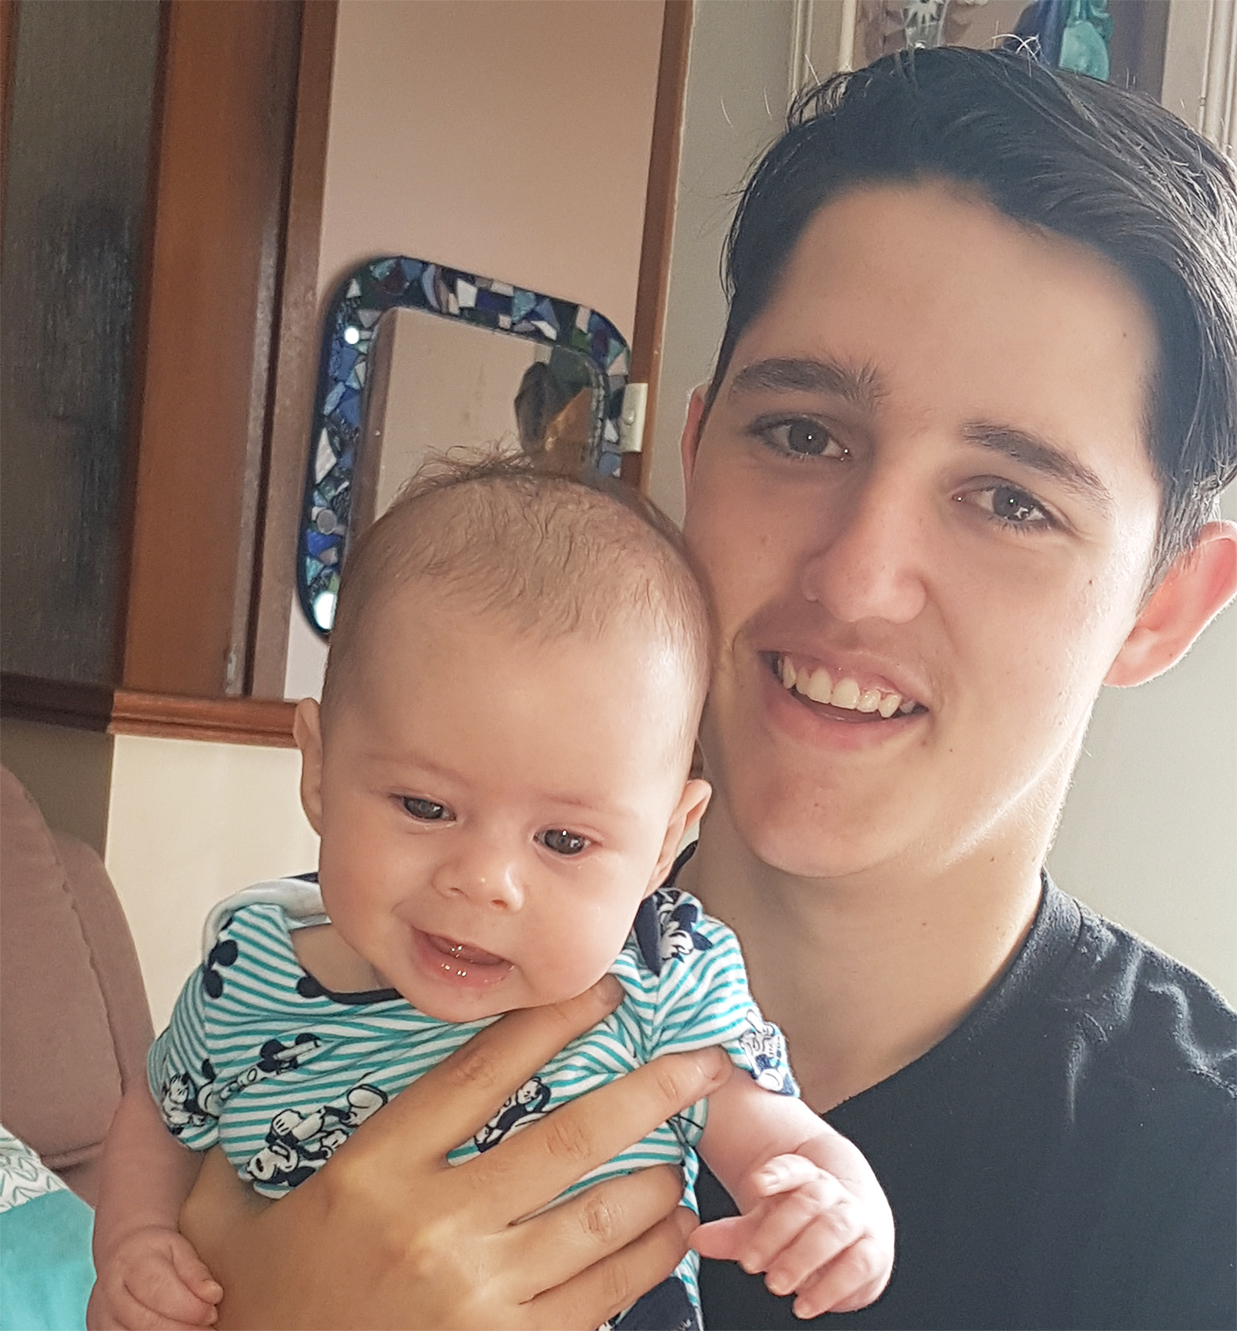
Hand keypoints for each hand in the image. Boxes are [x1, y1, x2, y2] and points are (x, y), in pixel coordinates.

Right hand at [87, 1225, 222, 1329]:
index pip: (160, 1292)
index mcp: (132, 1263)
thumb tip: (213, 1295)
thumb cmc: (157, 1250)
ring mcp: (101, 1315)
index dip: (190, 1308)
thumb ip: (196, 1271)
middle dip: (183, 1330)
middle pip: (146, 1323)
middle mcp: (111, 1292)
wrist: (124, 1252)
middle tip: (208, 1329)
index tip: (212, 1312)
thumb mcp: (180, 1248)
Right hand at [180, 977, 731, 1328]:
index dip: (553, 1023)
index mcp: (373, 1174)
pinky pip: (602, 1299)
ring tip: (682, 1150)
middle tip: (702, 1059)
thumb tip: (258, 1084)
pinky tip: (669, 1231)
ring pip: (601, 1219)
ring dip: (657, 1178)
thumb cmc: (264, 1307)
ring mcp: (477, 1299)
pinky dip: (649, 1259)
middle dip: (648, 1090)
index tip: (605, 992)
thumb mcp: (231, 1222)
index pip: (482, 1073)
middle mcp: (434, 1228)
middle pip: (568, 1138)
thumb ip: (241, 1149)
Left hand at [692, 1152, 894, 1317]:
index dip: (775, 1174)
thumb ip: (734, 1234)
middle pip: (808, 1202)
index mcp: (807, 1177)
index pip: (793, 1167)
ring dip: (802, 1258)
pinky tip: (805, 1304)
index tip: (755, 1185)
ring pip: (833, 1229)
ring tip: (776, 1284)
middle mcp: (833, 1193)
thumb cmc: (804, 1228)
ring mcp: (856, 1220)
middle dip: (777, 1233)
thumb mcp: (767, 1226)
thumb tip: (697, 1239)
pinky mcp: (873, 1252)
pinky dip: (831, 1287)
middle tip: (751, 1262)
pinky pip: (858, 1264)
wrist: (856, 1234)